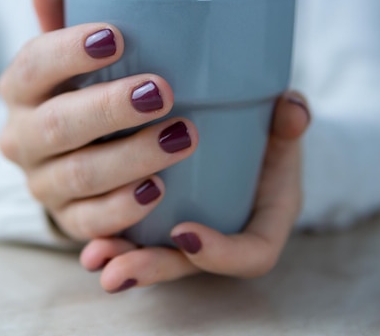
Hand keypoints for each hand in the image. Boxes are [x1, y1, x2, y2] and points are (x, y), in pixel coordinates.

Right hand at [0, 0, 198, 240]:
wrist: (71, 159)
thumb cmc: (80, 95)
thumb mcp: (70, 61)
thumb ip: (61, 22)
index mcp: (20, 91)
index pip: (32, 66)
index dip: (68, 51)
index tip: (116, 37)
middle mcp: (21, 139)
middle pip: (56, 126)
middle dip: (109, 108)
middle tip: (162, 91)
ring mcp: (42, 184)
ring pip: (79, 175)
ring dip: (132, 156)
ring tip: (183, 137)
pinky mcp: (67, 219)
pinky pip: (90, 221)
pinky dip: (124, 207)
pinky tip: (159, 188)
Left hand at [80, 92, 309, 292]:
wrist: (255, 135)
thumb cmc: (271, 136)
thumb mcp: (285, 127)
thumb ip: (290, 120)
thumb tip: (292, 110)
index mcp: (263, 220)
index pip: (252, 254)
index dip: (220, 254)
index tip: (185, 233)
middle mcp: (225, 234)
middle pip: (191, 263)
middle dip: (153, 267)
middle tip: (117, 270)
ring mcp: (193, 230)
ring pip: (159, 255)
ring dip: (123, 258)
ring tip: (93, 256)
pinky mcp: (164, 220)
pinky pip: (138, 235)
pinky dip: (112, 237)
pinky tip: (88, 241)